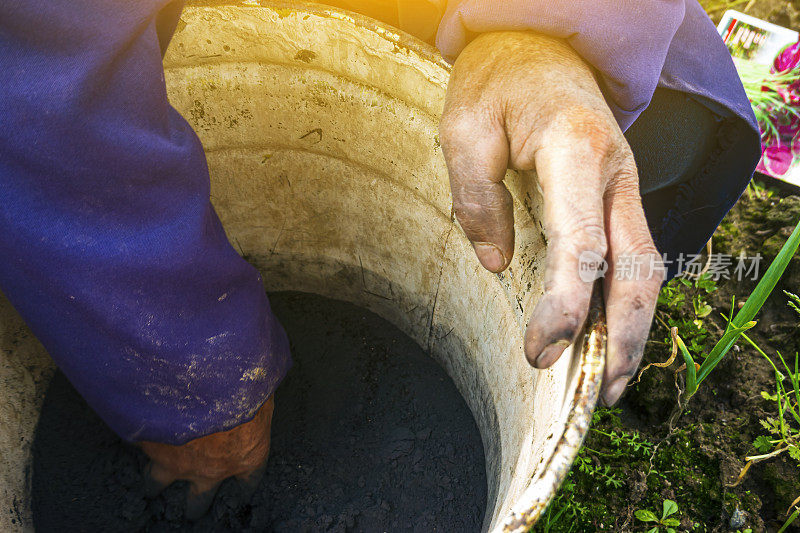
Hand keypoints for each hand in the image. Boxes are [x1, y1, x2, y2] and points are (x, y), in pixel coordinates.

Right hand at [139, 395, 274, 519]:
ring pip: (158, 483)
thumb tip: (260, 393)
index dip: (244, 487)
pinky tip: (133, 441)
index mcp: (247, 457)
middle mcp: (212, 469)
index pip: (249, 482)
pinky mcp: (153, 448)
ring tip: (150, 488)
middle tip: (192, 511)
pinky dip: (138, 446)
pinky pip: (141, 451)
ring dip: (154, 486)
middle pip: (200, 499)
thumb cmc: (247, 390)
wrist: (209, 385)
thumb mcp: (264, 395)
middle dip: (195, 505)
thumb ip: (259, 405)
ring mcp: (178, 463)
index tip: (240, 494)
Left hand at [439, 31, 664, 405]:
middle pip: (637, 268)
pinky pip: (629, 257)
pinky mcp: (614, 197)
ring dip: (632, 329)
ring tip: (607, 384)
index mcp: (577, 151)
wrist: (538, 46)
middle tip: (597, 395)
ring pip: (645, 268)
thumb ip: (477, 197)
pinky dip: (622, 304)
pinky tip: (604, 336)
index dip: (567, 305)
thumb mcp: (464, 128)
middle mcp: (615, 173)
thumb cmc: (497, 83)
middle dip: (624, 337)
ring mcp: (622, 186)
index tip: (542, 352)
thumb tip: (497, 263)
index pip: (583, 244)